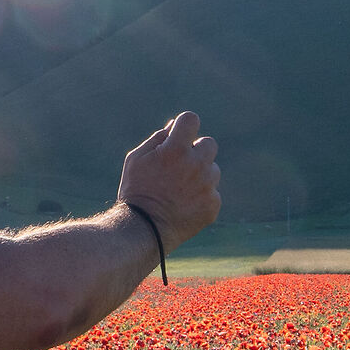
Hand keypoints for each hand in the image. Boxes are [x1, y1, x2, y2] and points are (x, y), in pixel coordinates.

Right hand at [117, 112, 220, 246]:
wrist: (144, 230)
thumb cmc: (136, 191)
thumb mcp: (137, 159)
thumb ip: (158, 138)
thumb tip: (174, 125)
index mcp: (175, 150)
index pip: (191, 119)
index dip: (184, 126)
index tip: (179, 136)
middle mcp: (196, 165)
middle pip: (209, 143)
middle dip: (196, 151)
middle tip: (180, 166)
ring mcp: (207, 186)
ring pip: (213, 170)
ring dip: (200, 175)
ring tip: (179, 190)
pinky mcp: (213, 204)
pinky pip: (213, 192)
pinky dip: (202, 197)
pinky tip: (185, 205)